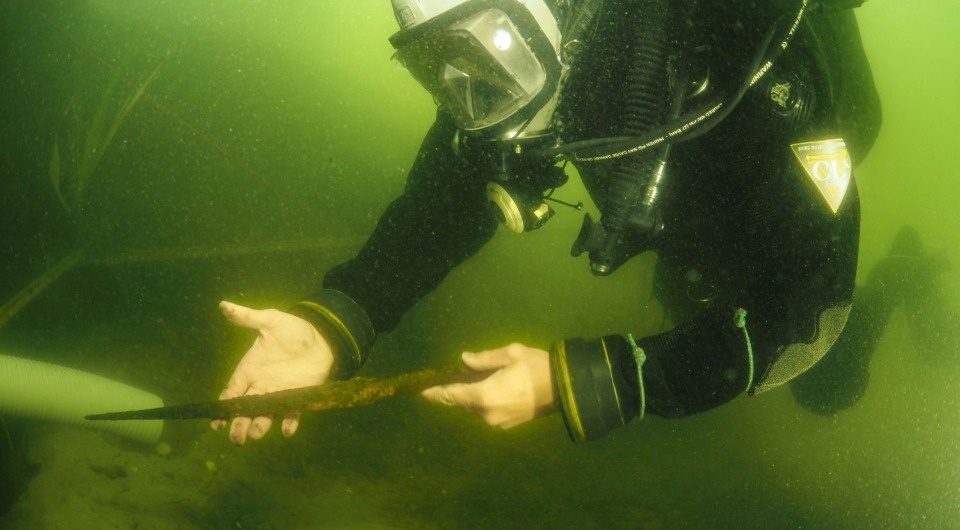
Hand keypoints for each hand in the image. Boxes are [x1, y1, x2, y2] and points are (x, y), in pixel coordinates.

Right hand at [211, 301, 333, 443]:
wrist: (321, 337)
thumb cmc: (293, 330)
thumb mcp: (270, 320)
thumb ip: (247, 317)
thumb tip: (223, 305)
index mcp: (249, 369)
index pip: (232, 392)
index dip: (223, 407)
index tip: (215, 423)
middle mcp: (261, 385)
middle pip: (245, 409)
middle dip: (239, 424)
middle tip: (236, 438)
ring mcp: (279, 393)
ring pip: (265, 414)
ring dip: (260, 425)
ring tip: (256, 435)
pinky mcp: (298, 397)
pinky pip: (292, 413)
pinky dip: (289, 422)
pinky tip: (287, 430)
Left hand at [421, 343, 555, 428]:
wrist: (565, 388)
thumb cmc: (537, 366)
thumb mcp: (510, 354)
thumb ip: (483, 359)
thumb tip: (464, 360)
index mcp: (484, 396)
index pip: (451, 395)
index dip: (434, 393)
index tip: (420, 390)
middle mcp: (487, 414)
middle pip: (461, 403)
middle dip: (455, 391)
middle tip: (451, 375)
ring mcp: (497, 422)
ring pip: (473, 409)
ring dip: (470, 397)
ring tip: (473, 380)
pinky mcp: (507, 425)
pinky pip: (486, 413)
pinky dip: (482, 402)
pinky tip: (490, 388)